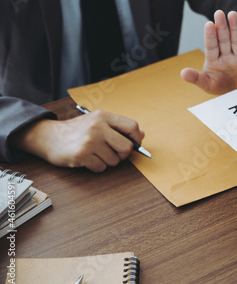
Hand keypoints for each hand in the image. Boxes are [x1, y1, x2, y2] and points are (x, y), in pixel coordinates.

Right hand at [11, 110, 143, 171]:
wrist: (48, 137)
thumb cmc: (77, 131)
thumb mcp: (97, 122)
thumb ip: (118, 128)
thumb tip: (142, 135)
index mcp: (103, 116)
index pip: (132, 126)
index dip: (137, 139)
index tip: (134, 145)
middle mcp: (97, 126)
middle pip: (126, 147)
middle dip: (122, 155)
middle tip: (113, 153)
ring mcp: (89, 141)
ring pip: (114, 160)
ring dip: (107, 161)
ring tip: (95, 154)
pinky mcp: (81, 154)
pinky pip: (101, 167)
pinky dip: (97, 166)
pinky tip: (87, 159)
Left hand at [180, 10, 236, 93]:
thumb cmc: (221, 87)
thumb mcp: (207, 85)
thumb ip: (196, 78)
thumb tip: (182, 73)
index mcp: (214, 60)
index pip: (211, 46)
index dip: (210, 36)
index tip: (208, 24)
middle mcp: (226, 55)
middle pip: (223, 39)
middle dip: (221, 27)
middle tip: (218, 13)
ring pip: (236, 40)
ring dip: (235, 27)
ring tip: (232, 14)